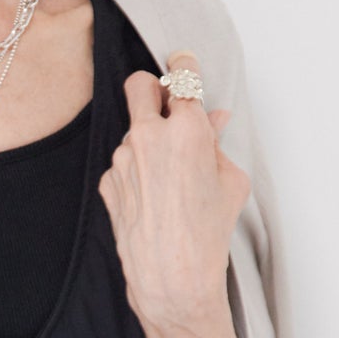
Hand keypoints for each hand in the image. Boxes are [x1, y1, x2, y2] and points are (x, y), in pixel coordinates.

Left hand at [98, 48, 249, 337]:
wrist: (172, 276)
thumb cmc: (208, 232)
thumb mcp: (230, 182)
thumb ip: (217, 143)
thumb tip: (212, 120)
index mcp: (187, 130)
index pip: (182, 76)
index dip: (184, 64)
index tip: (183, 60)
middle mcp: (149, 137)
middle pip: (139, 84)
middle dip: (152, 87)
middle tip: (165, 103)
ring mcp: (123, 158)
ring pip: (132, 131)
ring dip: (148, 141)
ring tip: (169, 178)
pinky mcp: (107, 181)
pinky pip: (123, 163)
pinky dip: (137, 171)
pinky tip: (153, 198)